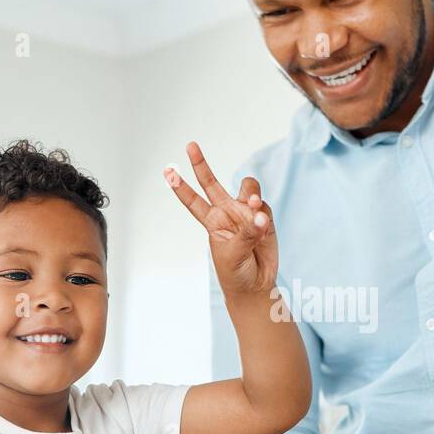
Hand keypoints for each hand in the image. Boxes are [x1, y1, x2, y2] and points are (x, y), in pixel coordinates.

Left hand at [164, 141, 277, 296]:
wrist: (256, 286)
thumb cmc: (236, 273)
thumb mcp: (233, 254)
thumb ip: (246, 232)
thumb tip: (259, 215)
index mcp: (212, 222)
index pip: (193, 201)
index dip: (180, 187)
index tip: (167, 170)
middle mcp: (227, 213)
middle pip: (212, 183)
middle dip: (201, 165)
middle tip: (190, 146)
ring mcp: (246, 214)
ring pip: (247, 188)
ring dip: (250, 192)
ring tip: (252, 204)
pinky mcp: (265, 219)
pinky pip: (265, 207)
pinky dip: (264, 214)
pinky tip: (263, 227)